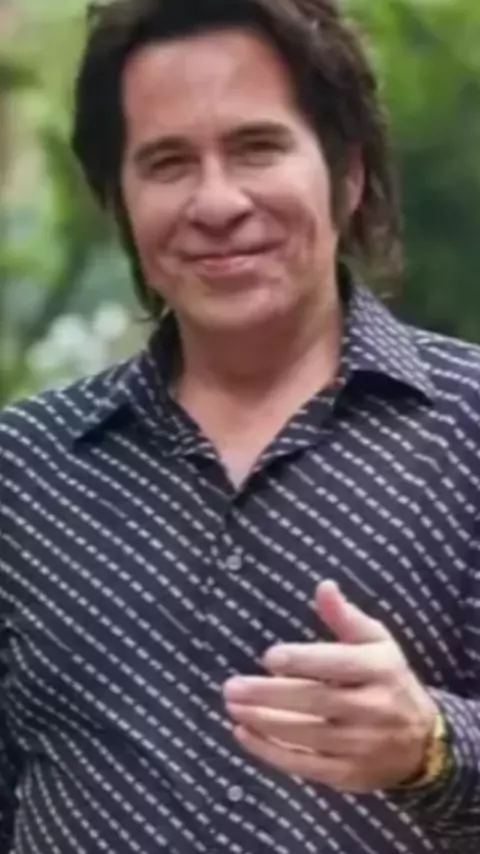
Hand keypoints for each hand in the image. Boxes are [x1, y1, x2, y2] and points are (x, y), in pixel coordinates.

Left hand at [223, 580, 437, 792]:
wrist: (422, 743)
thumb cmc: (387, 680)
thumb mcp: (376, 643)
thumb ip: (346, 618)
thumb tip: (324, 586)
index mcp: (380, 670)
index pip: (338, 664)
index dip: (304, 660)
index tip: (269, 656)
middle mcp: (373, 708)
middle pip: (317, 701)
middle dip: (271, 695)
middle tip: (232, 687)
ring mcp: (361, 745)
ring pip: (307, 735)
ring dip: (264, 722)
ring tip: (233, 707)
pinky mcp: (348, 774)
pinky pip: (305, 766)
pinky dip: (271, 752)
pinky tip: (243, 734)